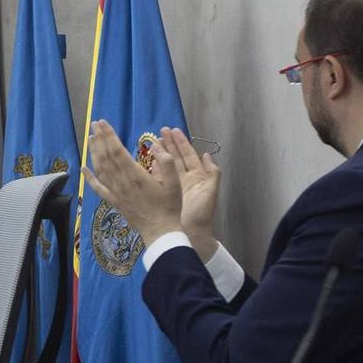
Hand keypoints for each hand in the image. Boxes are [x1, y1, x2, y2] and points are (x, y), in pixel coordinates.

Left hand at [81, 121, 184, 247]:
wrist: (160, 231)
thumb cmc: (170, 206)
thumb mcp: (175, 182)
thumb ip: (166, 163)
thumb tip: (156, 147)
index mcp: (135, 175)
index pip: (117, 151)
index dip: (108, 136)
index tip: (103, 123)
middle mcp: (121, 182)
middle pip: (106, 157)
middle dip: (99, 139)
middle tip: (95, 124)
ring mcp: (115, 192)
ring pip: (100, 169)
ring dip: (94, 152)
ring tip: (91, 138)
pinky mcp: (113, 201)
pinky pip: (97, 188)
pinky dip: (89, 177)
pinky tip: (83, 168)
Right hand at [155, 127, 222, 258]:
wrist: (192, 233)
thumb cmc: (202, 214)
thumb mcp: (211, 192)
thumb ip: (212, 173)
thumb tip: (207, 155)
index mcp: (198, 176)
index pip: (188, 154)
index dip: (181, 142)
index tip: (173, 130)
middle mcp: (185, 178)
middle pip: (176, 156)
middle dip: (169, 143)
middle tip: (160, 130)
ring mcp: (174, 185)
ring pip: (167, 165)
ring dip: (161, 153)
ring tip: (153, 141)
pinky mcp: (165, 193)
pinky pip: (159, 177)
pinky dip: (154, 167)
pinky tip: (149, 160)